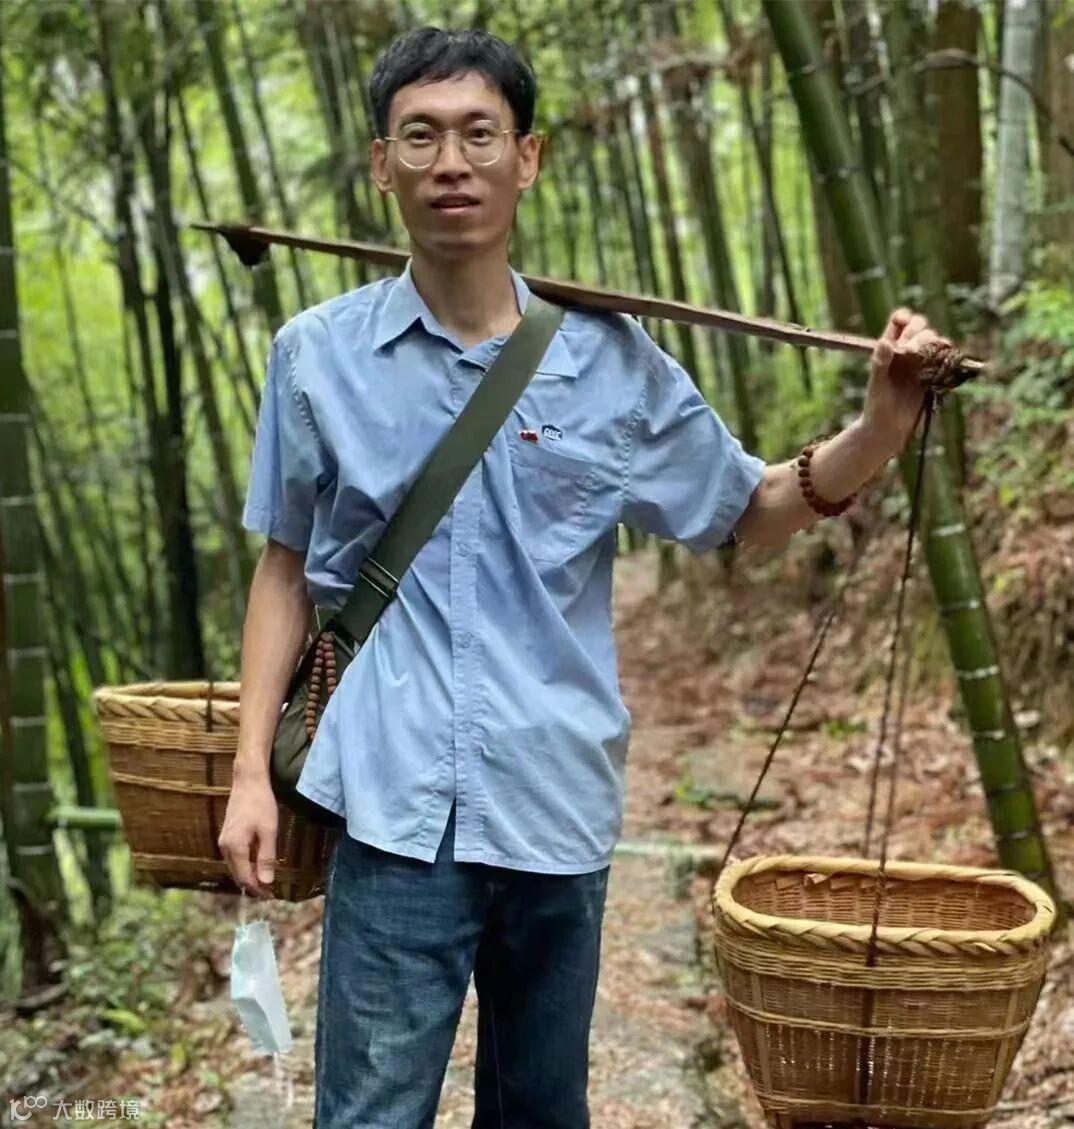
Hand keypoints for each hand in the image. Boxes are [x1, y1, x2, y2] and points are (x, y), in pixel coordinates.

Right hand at [218, 765, 277, 898]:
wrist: (248, 782)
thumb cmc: (261, 804)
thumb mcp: (268, 831)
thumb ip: (266, 857)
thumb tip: (266, 882)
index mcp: (234, 847)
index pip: (245, 877)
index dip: (257, 889)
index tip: (270, 896)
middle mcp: (224, 847)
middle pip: (237, 874)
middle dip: (252, 885)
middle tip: (269, 893)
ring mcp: (223, 841)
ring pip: (235, 867)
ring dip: (248, 876)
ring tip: (264, 882)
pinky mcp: (227, 835)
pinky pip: (235, 858)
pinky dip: (245, 865)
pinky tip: (256, 865)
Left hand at [862, 308, 951, 455]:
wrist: (889, 430)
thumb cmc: (876, 407)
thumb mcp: (876, 385)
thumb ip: (880, 363)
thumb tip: (885, 342)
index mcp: (889, 348)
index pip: (899, 323)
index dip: (903, 317)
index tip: (903, 321)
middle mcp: (906, 351)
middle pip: (920, 327)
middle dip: (917, 333)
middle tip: (907, 351)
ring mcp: (922, 362)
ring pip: (935, 341)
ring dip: (933, 343)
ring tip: (922, 357)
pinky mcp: (934, 374)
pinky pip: (946, 359)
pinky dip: (947, 356)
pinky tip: (943, 362)